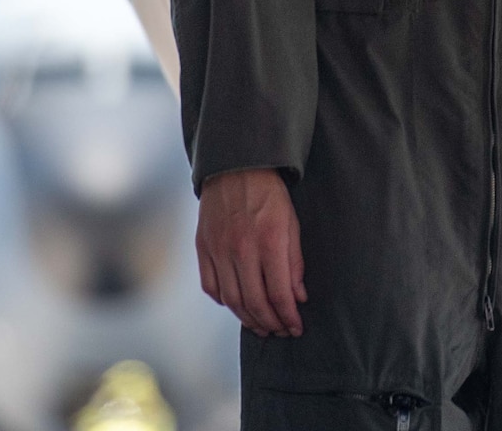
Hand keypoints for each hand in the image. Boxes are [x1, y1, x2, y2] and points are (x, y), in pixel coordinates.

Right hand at [196, 168, 306, 336]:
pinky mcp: (203, 250)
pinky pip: (212, 288)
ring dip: (248, 319)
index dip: (288, 316)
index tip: (296, 327)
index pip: (279, 292)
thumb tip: (298, 298)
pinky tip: (238, 306)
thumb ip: (295, 262)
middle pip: (254, 302)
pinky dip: (225, 302)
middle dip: (271, 323)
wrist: (236, 169)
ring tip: (263, 327)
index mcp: (269, 241)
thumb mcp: (292, 223)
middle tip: (281, 331)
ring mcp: (218, 251)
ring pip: (232, 300)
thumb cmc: (271, 196)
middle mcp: (241, 249)